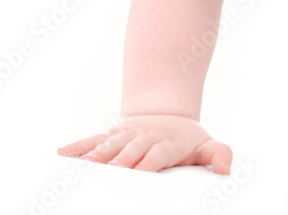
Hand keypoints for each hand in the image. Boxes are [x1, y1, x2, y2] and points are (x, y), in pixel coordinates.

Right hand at [56, 114, 232, 174]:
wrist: (166, 116)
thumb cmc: (187, 141)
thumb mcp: (206, 145)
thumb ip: (218, 154)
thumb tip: (226, 168)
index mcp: (168, 142)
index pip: (159, 152)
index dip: (150, 161)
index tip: (141, 171)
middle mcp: (145, 136)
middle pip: (131, 148)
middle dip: (120, 160)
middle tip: (108, 172)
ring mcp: (126, 134)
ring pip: (110, 143)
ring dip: (96, 154)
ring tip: (84, 165)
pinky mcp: (111, 134)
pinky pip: (92, 140)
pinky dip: (77, 146)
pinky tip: (61, 154)